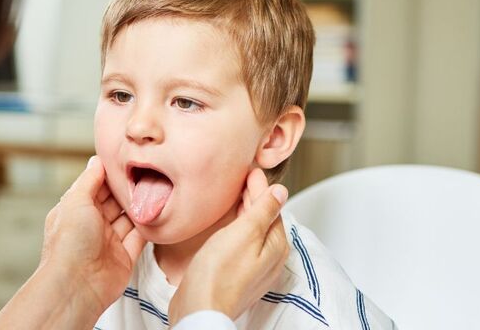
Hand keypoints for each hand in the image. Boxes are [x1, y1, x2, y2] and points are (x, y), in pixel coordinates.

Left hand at [0, 156, 145, 329]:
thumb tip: (97, 160)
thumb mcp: (76, 201)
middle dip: (128, 189)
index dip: (109, 175)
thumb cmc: (69, 243)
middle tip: (147, 172)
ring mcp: (109, 242)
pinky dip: (148, 226)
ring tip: (156, 188)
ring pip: (129, 218)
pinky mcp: (125, 257)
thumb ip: (90, 180)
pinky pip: (140, 237)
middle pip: (114, 201)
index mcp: (76, 211)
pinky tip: (157, 211)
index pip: (95, 187)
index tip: (127, 161)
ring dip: (140, 206)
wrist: (77, 285)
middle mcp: (92, 226)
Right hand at [168, 168, 289, 325]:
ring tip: (236, 196)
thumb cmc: (218, 273)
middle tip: (244, 178)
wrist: (199, 308)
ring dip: (245, 213)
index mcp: (275, 246)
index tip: (251, 171)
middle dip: (255, 198)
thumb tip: (280, 192)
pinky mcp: (235, 275)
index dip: (261, 188)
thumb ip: (263, 210)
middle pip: (264, 220)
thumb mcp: (244, 232)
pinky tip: (226, 226)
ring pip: (253, 233)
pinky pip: (241, 245)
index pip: (271, 208)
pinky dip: (236, 230)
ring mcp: (253, 269)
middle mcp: (268, 259)